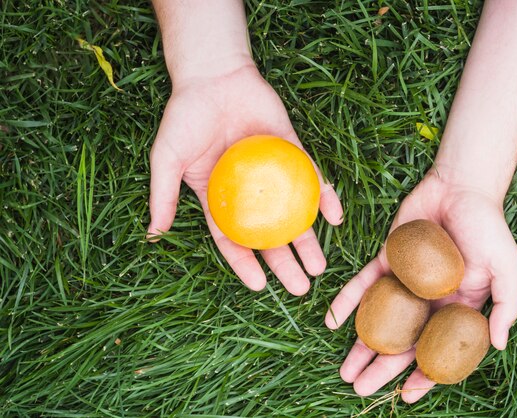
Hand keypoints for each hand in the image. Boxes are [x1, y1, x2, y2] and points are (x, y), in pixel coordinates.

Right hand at [147, 63, 342, 294]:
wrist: (214, 74)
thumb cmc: (186, 116)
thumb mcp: (167, 158)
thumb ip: (164, 195)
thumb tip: (154, 233)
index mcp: (219, 197)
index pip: (234, 239)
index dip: (245, 264)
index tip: (259, 287)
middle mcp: (249, 190)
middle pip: (269, 234)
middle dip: (284, 263)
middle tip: (302, 287)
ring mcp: (273, 172)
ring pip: (294, 213)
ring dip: (308, 240)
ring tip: (320, 267)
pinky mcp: (292, 150)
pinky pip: (311, 177)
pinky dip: (324, 196)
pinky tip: (335, 216)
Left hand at [324, 170, 516, 402]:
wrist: (461, 186)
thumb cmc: (488, 227)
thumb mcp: (507, 267)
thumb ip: (506, 306)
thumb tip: (499, 345)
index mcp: (457, 308)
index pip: (438, 350)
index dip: (425, 375)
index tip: (407, 396)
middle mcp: (428, 300)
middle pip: (403, 342)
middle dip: (382, 368)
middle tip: (360, 389)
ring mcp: (405, 281)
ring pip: (380, 320)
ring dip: (362, 346)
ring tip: (344, 371)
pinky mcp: (387, 260)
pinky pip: (364, 284)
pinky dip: (348, 302)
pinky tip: (333, 320)